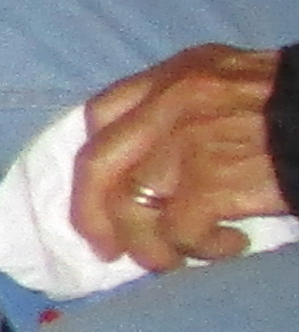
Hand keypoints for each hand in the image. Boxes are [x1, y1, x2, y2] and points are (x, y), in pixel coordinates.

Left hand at [67, 45, 283, 266]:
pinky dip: (199, 249)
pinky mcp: (214, 181)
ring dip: (152, 245)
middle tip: (108, 250)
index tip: (97, 196)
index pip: (102, 115)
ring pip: (132, 208)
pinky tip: (229, 246)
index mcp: (178, 74)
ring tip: (182, 257)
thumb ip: (189, 108)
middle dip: (93, 216)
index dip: (92, 164)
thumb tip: (149, 167)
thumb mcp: (238, 85)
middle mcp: (173, 102)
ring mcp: (189, 141)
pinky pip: (179, 231)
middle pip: (98, 165)